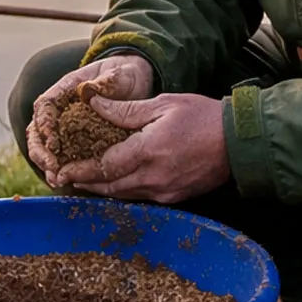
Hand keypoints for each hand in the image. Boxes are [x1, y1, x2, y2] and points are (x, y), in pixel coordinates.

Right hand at [26, 53, 153, 179]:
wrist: (133, 82)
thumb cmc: (124, 75)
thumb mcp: (119, 75)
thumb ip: (106, 82)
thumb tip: (87, 90)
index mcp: (65, 89)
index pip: (45, 105)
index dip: (44, 123)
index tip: (51, 140)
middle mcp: (59, 108)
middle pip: (37, 129)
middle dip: (41, 151)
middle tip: (52, 168)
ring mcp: (64, 125)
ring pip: (44, 146)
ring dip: (46, 164)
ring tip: (56, 179)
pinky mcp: (74, 141)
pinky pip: (61, 156)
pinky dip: (60, 169)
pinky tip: (66, 182)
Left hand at [54, 93, 230, 203]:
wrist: (240, 142)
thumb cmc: (203, 117)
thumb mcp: (163, 104)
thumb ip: (125, 110)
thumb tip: (93, 103)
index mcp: (149, 151)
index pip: (105, 167)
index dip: (80, 170)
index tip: (61, 171)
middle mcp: (154, 177)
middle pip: (110, 187)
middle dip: (86, 183)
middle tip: (65, 178)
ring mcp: (165, 191)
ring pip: (124, 195)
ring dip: (102, 189)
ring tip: (83, 181)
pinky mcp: (175, 197)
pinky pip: (141, 197)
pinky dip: (123, 190)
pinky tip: (114, 182)